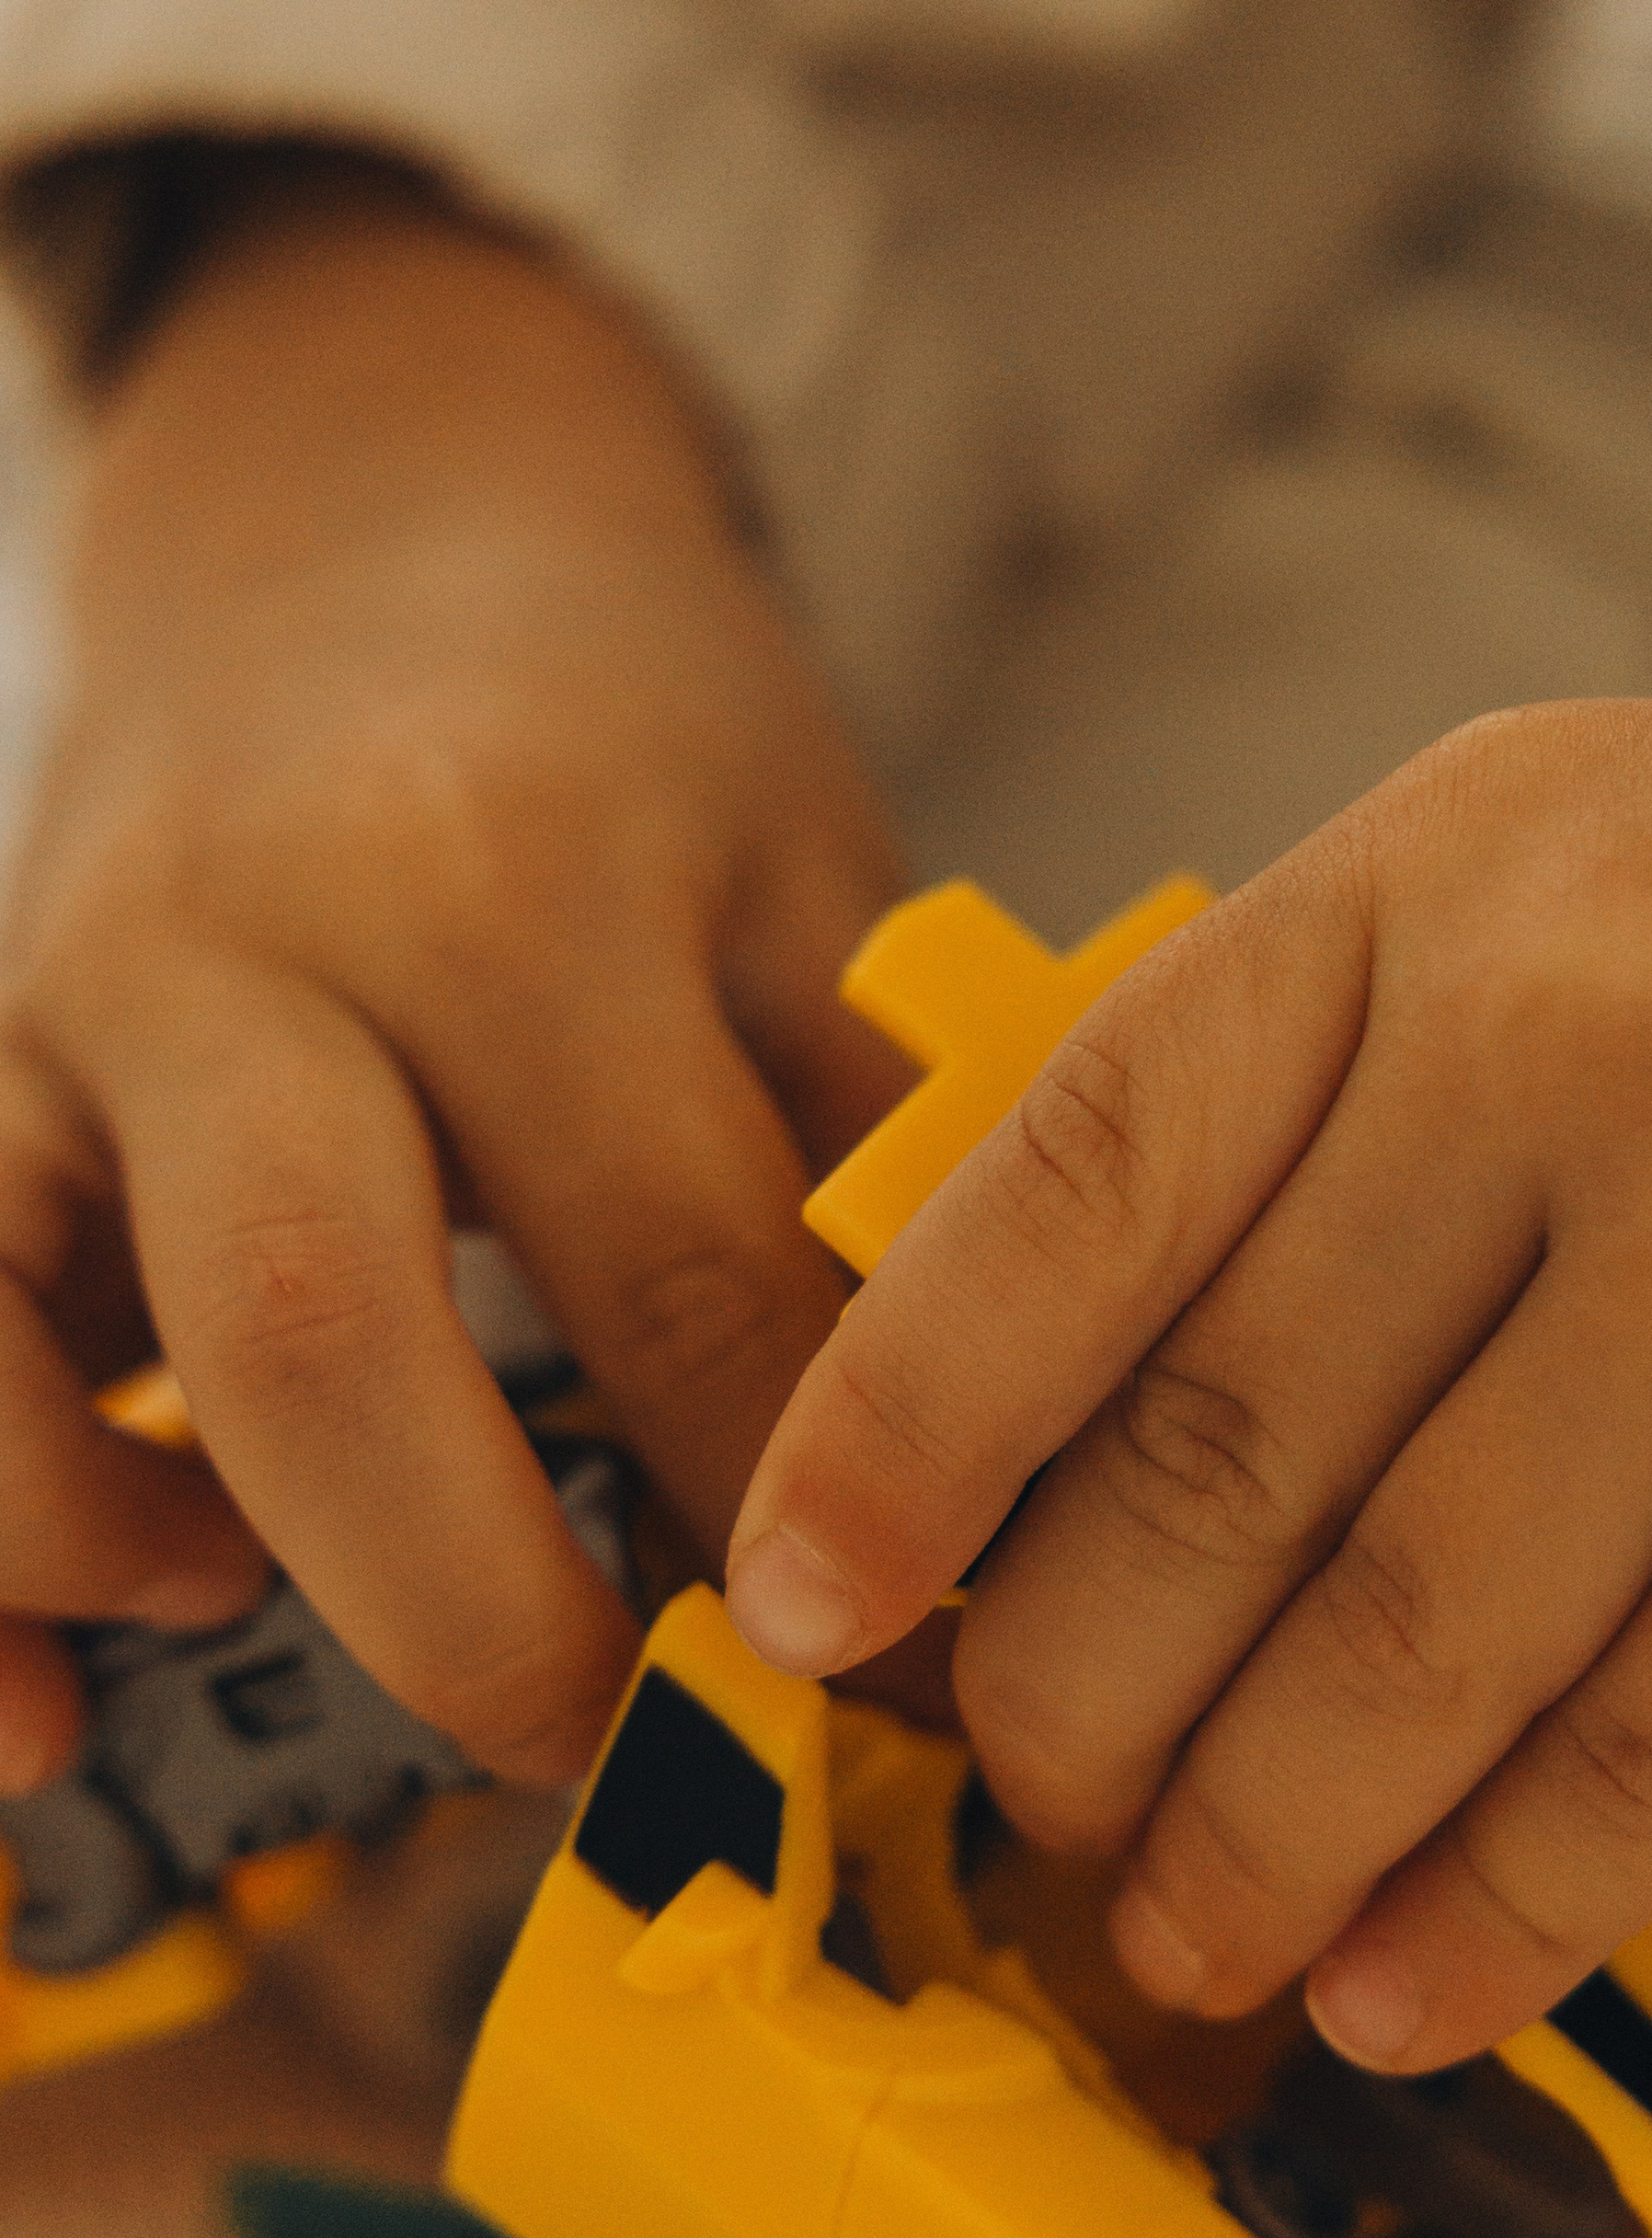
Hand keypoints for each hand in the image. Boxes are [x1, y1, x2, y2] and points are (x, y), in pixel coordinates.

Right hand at [0, 155, 906, 1793]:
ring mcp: (72, 1003)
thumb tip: (972, 1492)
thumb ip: (875, 1161)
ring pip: (37, 1338)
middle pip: (331, 1338)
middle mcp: (259, 934)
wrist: (365, 497)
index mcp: (524, 880)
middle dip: (485, 1617)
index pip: (685, 1293)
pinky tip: (73, 1673)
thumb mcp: (812, 883)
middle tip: (614, 1741)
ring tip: (282, 1643)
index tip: (880, 1679)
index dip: (799, 1531)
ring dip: (150, 1571)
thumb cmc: (630, 727)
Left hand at [730, 665, 1651, 2068]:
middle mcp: (1570, 1050)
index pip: (1072, 1187)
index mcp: (1429, 889)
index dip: (892, 1426)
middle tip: (1029, 1805)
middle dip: (1070, 1692)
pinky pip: (1632, 1763)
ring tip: (1192, 1935)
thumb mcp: (1551, 898)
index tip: (799, 1602)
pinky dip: (1489, 1910)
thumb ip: (1309, 1101)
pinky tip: (1405, 1989)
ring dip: (1253, 1844)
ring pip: (1396, 1648)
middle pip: (1205, 1461)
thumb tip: (1035, 1423)